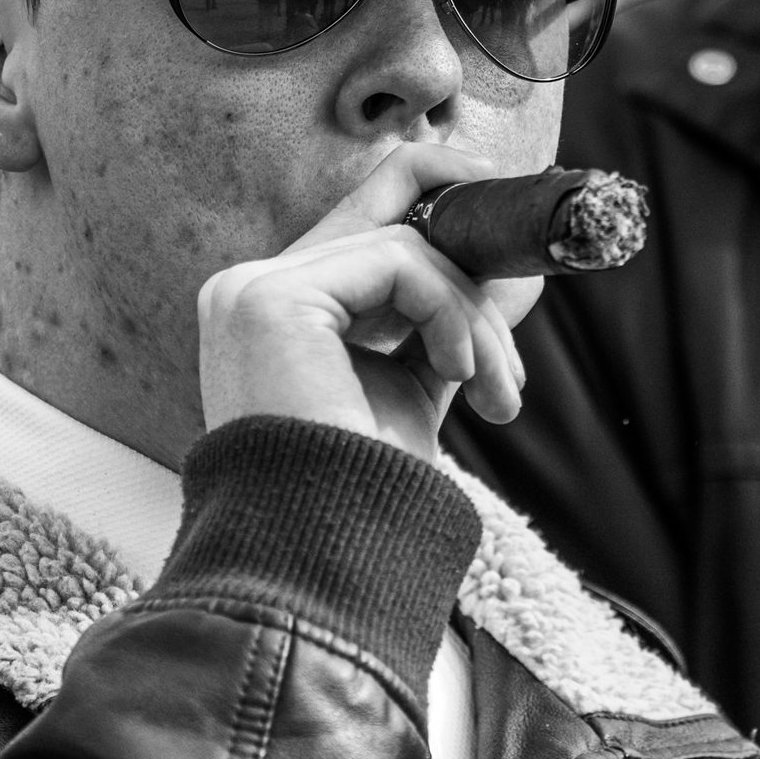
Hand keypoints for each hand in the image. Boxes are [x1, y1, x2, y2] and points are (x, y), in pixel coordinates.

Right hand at [197, 144, 540, 462]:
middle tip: (512, 366)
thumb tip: (501, 273)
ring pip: (405, 248)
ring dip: (475, 320)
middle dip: (469, 279)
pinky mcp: (273, 300)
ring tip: (499, 394)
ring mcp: (251, 292)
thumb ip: (434, 325)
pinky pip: (401, 262)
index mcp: (270, 314)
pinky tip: (462, 375)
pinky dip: (451, 314)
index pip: (358, 228)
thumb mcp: (407, 389)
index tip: (502, 236)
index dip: (429, 197)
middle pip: (383, 223)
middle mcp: (247, 293)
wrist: (327, 562)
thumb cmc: (363, 496)